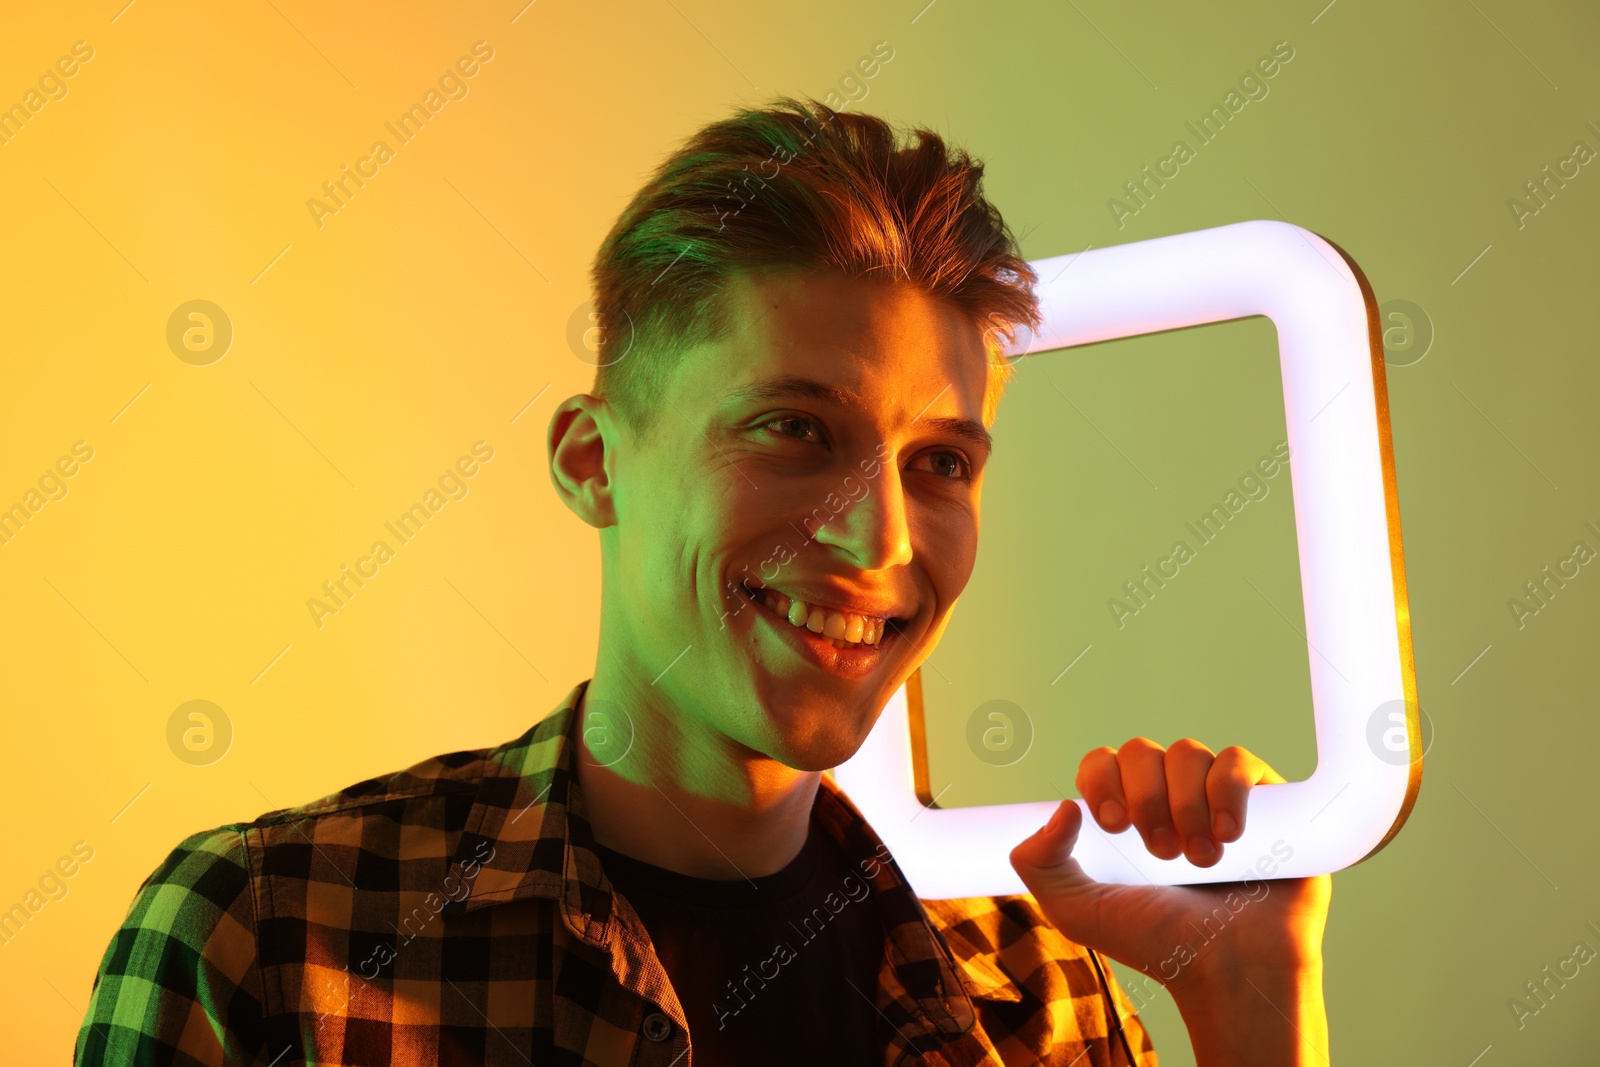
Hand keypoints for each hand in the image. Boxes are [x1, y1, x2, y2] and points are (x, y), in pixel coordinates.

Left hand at [1009, 739, 1330, 1062]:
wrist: (1231, 971)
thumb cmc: (1158, 944)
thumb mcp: (1077, 912)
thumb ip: (1040, 864)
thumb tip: (1062, 806)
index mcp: (1124, 815)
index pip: (1101, 763)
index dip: (1101, 780)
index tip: (1113, 826)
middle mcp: (1168, 799)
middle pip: (1141, 751)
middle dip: (1146, 799)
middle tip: (1160, 853)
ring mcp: (1215, 797)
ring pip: (1188, 753)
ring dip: (1186, 805)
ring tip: (1201, 859)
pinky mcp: (1265, 802)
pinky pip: (1238, 760)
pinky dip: (1228, 790)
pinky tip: (1230, 835)